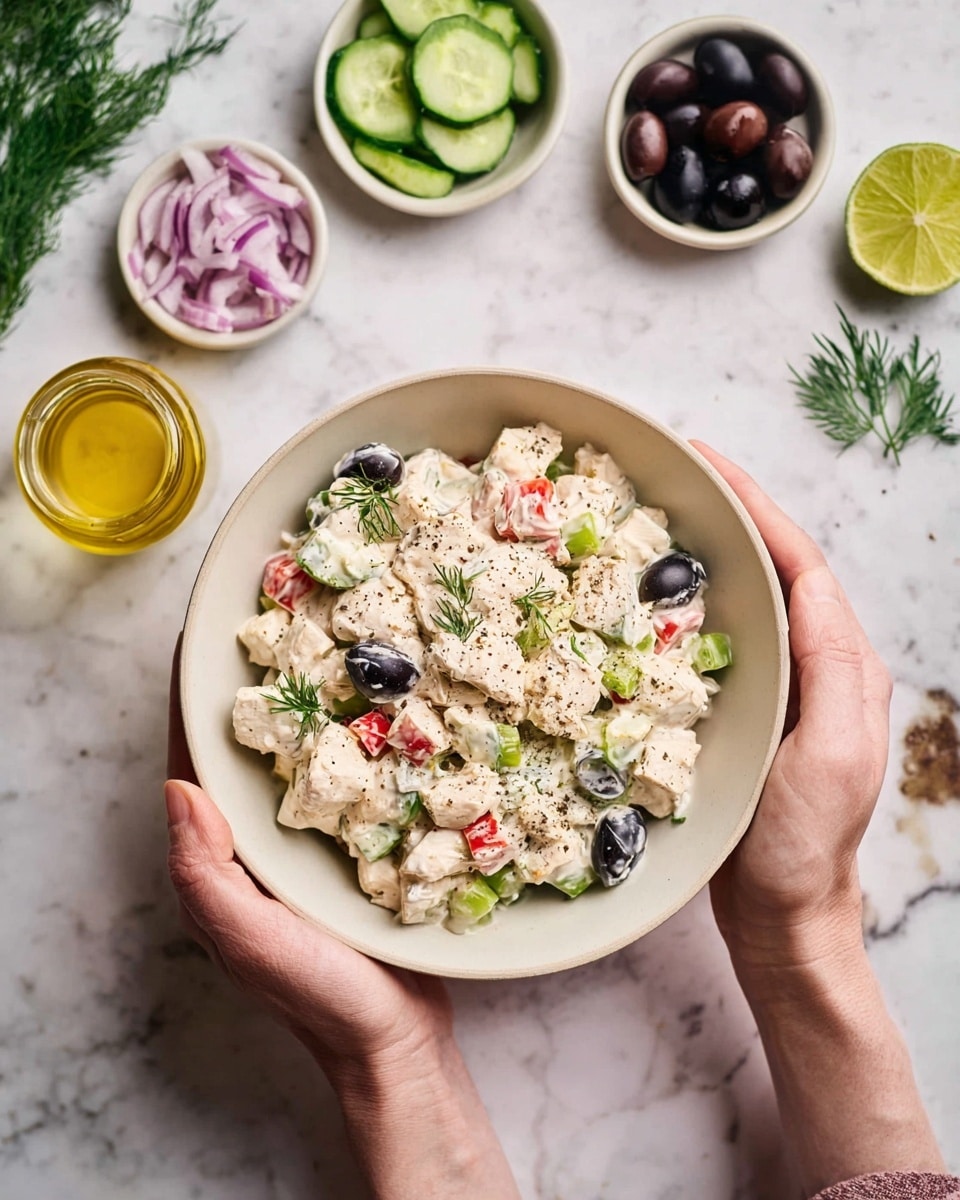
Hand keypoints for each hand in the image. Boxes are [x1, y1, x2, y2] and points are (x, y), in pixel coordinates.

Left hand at [165, 640, 520, 1199]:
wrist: (398, 1043)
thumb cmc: (324, 999)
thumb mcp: (252, 940)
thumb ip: (206, 874)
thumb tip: (177, 787)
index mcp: (220, 863)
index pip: (192, 767)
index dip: (189, 703)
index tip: (203, 639)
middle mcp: (254, 848)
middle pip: (240, 756)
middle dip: (246, 692)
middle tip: (273, 625)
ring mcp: (303, 850)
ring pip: (293, 763)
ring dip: (301, 710)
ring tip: (321, 651)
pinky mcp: (353, 850)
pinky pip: (341, 783)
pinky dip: (348, 744)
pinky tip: (377, 712)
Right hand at [692, 442, 891, 968]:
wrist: (780, 914)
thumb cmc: (801, 845)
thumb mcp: (832, 755)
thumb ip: (831, 669)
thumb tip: (807, 584)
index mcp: (841, 665)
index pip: (800, 564)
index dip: (758, 508)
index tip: (709, 464)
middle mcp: (812, 666)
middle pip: (771, 567)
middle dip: (728, 513)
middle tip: (672, 472)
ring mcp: (777, 687)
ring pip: (741, 598)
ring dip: (705, 549)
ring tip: (655, 512)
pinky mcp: (742, 710)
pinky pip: (716, 638)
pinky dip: (686, 602)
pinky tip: (648, 594)